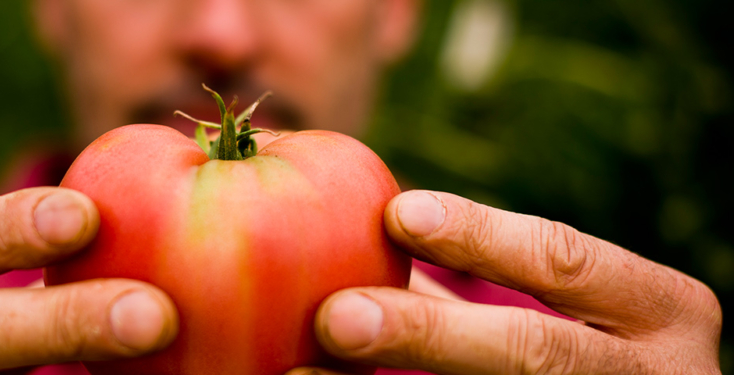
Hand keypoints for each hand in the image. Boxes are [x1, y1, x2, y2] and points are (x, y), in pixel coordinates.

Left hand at [295, 190, 720, 374]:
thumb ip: (492, 268)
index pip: (567, 261)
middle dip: (429, 335)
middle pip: (533, 353)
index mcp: (661, 311)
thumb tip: (373, 219)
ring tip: (309, 374)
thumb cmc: (582, 346)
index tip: (398, 213)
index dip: (481, 236)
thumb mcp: (574, 305)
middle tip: (337, 316)